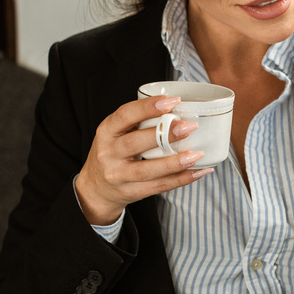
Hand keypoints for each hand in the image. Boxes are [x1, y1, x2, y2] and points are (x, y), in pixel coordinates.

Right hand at [74, 96, 211, 225]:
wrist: (96, 189)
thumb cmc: (113, 153)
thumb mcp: (116, 133)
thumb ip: (138, 122)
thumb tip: (178, 110)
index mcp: (107, 131)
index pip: (125, 115)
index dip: (148, 107)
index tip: (172, 101)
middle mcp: (109, 153)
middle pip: (135, 143)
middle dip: (164, 135)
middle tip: (188, 127)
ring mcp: (118, 175)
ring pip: (146, 170)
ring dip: (174, 163)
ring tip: (196, 154)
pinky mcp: (131, 192)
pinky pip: (158, 187)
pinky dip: (180, 180)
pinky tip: (197, 172)